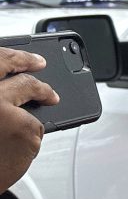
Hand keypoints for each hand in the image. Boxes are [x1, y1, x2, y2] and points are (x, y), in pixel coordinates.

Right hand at [0, 48, 56, 192]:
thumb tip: (10, 86)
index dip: (13, 54)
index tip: (24, 54)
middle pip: (10, 67)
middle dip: (27, 61)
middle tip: (40, 63)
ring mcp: (5, 108)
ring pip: (31, 92)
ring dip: (45, 93)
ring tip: (51, 97)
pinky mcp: (26, 128)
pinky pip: (37, 125)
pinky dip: (31, 135)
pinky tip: (22, 144)